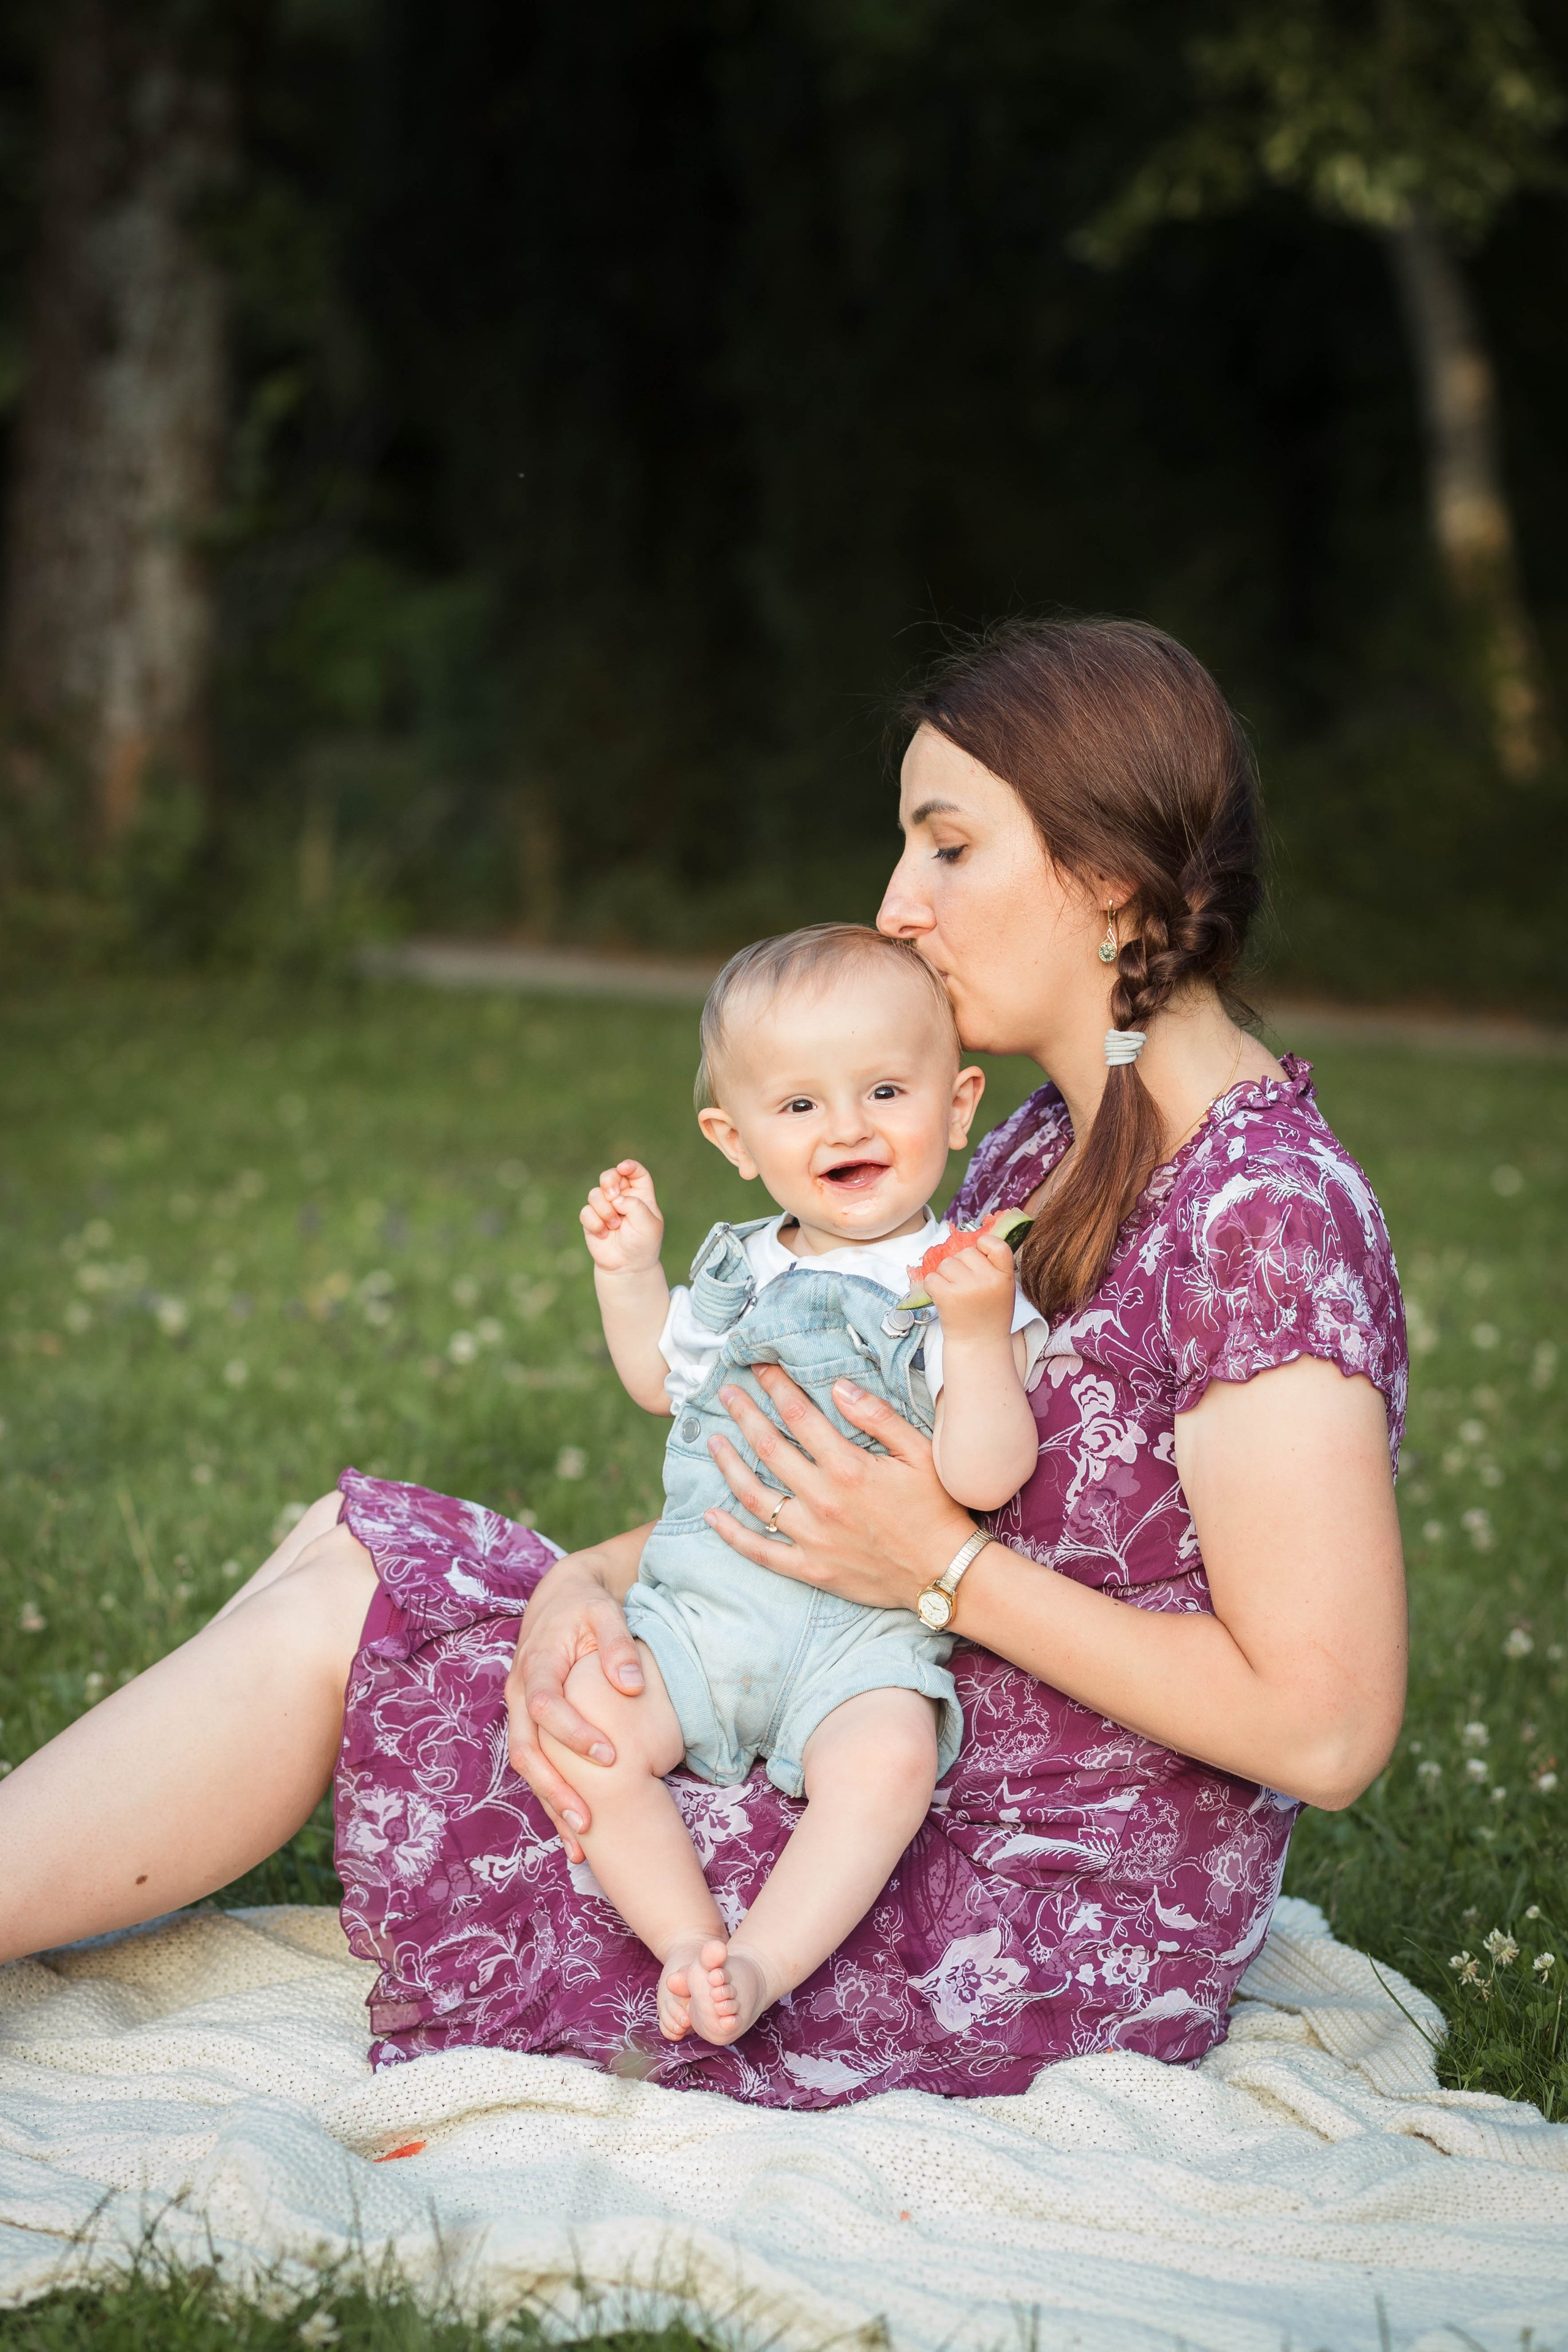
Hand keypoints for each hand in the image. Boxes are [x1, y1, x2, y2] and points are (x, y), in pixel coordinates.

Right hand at [504, 1542, 647, 1857]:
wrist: (559, 1600)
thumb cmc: (586, 1607)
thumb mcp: (604, 1612)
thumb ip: (617, 1644)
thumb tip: (631, 1685)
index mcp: (536, 1663)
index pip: (544, 1705)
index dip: (573, 1733)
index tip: (609, 1756)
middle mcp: (519, 1693)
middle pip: (525, 1748)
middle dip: (553, 1787)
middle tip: (587, 1819)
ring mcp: (520, 1713)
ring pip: (526, 1767)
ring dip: (550, 1804)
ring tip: (579, 1844)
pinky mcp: (530, 1726)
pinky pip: (536, 1767)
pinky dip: (551, 1799)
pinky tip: (574, 1834)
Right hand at [581, 1160, 664, 1275]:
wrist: (627, 1266)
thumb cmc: (642, 1244)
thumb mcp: (648, 1225)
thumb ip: (635, 1206)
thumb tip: (615, 1198)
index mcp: (640, 1195)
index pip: (635, 1172)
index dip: (629, 1166)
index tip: (623, 1167)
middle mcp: (621, 1197)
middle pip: (610, 1175)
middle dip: (608, 1181)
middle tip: (612, 1196)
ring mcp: (604, 1207)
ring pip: (595, 1194)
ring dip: (604, 1211)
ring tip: (614, 1226)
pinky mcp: (591, 1219)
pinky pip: (586, 1212)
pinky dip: (595, 1224)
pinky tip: (604, 1234)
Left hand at [702, 1366, 973, 1608]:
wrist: (945, 1572)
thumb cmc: (937, 1508)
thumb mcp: (920, 1453)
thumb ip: (878, 1417)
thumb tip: (838, 1386)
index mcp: (848, 1467)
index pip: (798, 1415)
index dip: (775, 1387)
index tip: (759, 1368)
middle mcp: (822, 1500)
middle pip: (769, 1447)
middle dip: (744, 1415)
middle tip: (726, 1394)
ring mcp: (811, 1537)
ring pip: (753, 1496)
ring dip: (729, 1465)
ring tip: (713, 1442)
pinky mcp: (809, 1567)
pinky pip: (759, 1551)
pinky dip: (731, 1534)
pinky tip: (711, 1515)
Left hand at [924, 1231, 1016, 1342]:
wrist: (978, 1345)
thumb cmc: (989, 1315)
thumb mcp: (1002, 1289)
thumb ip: (992, 1266)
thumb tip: (974, 1240)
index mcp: (1005, 1277)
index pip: (997, 1245)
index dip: (985, 1244)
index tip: (980, 1252)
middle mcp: (987, 1280)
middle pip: (965, 1252)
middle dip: (961, 1265)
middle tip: (966, 1287)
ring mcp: (966, 1288)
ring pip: (946, 1263)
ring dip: (945, 1275)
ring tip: (955, 1294)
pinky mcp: (946, 1296)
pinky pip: (931, 1277)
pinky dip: (933, 1286)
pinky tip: (943, 1298)